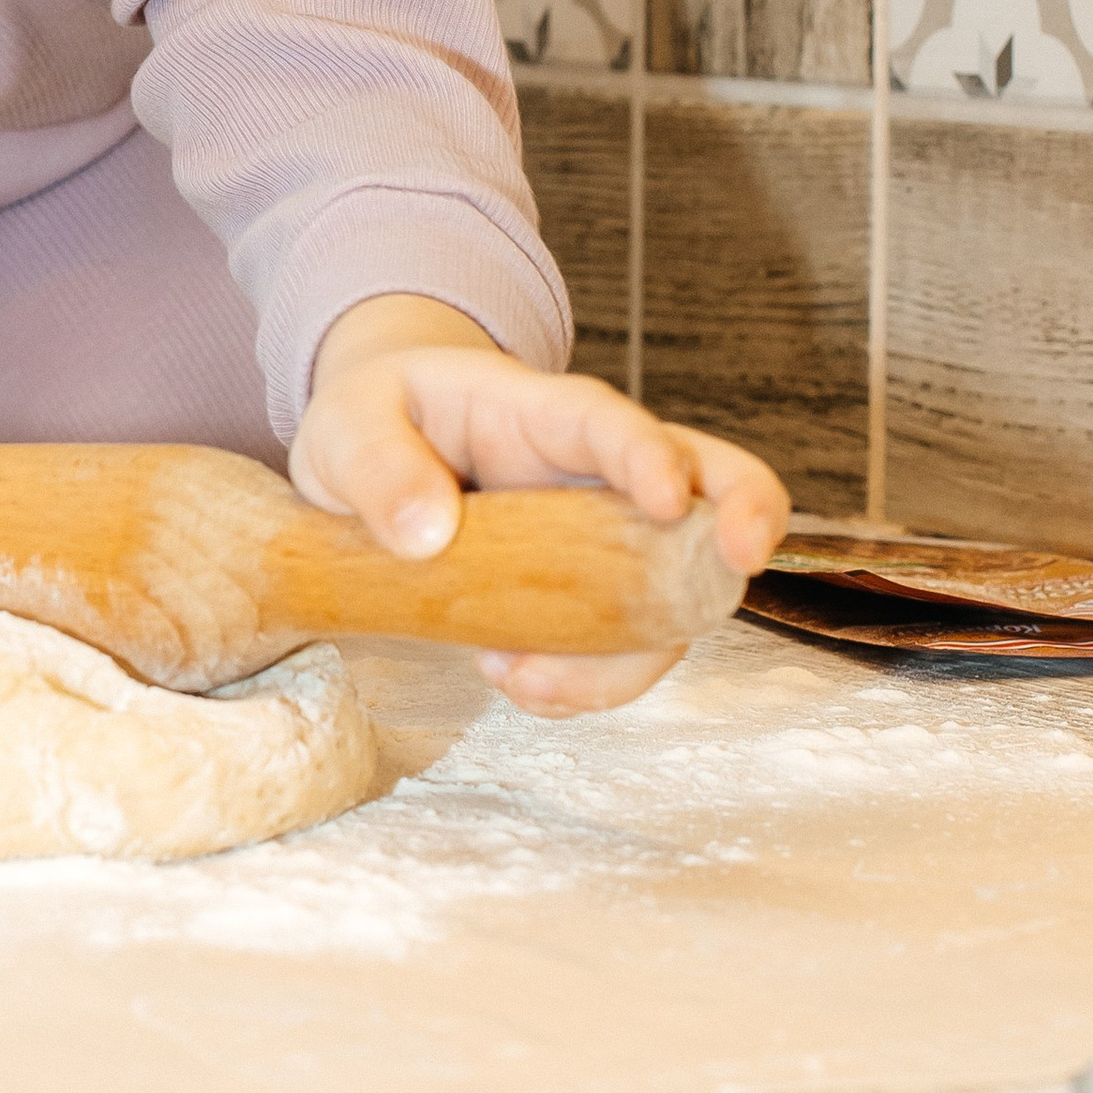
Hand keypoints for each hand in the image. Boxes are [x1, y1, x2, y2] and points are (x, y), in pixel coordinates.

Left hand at [290, 295, 788, 717]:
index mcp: (538, 410)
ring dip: (630, 651)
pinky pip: (626, 645)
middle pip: (710, 476)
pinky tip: (518, 680)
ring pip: (676, 588)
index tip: (667, 495)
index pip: (610, 419)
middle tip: (741, 563)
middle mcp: (596, 469)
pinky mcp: (591, 594)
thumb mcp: (346, 423)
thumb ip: (376, 464)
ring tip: (524, 676)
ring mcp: (607, 534)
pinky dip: (590, 682)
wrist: (377, 453)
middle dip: (746, 513)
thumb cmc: (375, 419)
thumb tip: (428, 534)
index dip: (649, 453)